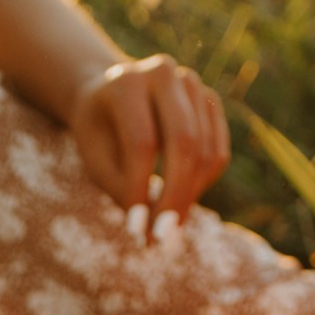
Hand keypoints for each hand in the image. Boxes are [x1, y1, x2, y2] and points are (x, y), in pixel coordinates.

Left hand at [68, 56, 230, 237]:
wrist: (110, 93)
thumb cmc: (98, 133)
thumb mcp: (96, 160)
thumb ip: (121, 191)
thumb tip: (152, 233)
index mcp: (127, 82)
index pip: (142, 142)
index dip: (141, 189)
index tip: (135, 230)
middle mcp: (164, 74)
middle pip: (185, 142)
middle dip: (175, 197)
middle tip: (163, 239)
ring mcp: (192, 85)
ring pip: (206, 150)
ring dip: (190, 198)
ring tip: (167, 228)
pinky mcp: (211, 102)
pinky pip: (218, 153)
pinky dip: (202, 185)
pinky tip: (179, 202)